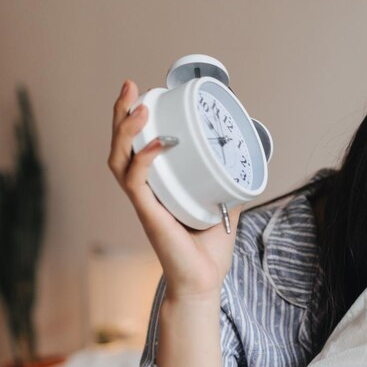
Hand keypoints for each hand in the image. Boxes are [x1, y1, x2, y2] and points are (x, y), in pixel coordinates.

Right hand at [108, 80, 241, 300]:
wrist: (204, 281)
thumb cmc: (208, 250)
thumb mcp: (224, 206)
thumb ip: (229, 183)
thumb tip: (247, 159)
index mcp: (156, 186)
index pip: (135, 146)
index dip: (134, 120)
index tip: (146, 94)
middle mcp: (144, 191)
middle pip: (119, 145)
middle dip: (121, 112)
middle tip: (131, 85)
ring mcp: (143, 202)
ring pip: (119, 159)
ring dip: (126, 129)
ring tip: (139, 105)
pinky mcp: (148, 214)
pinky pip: (136, 181)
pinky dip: (146, 158)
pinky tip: (159, 142)